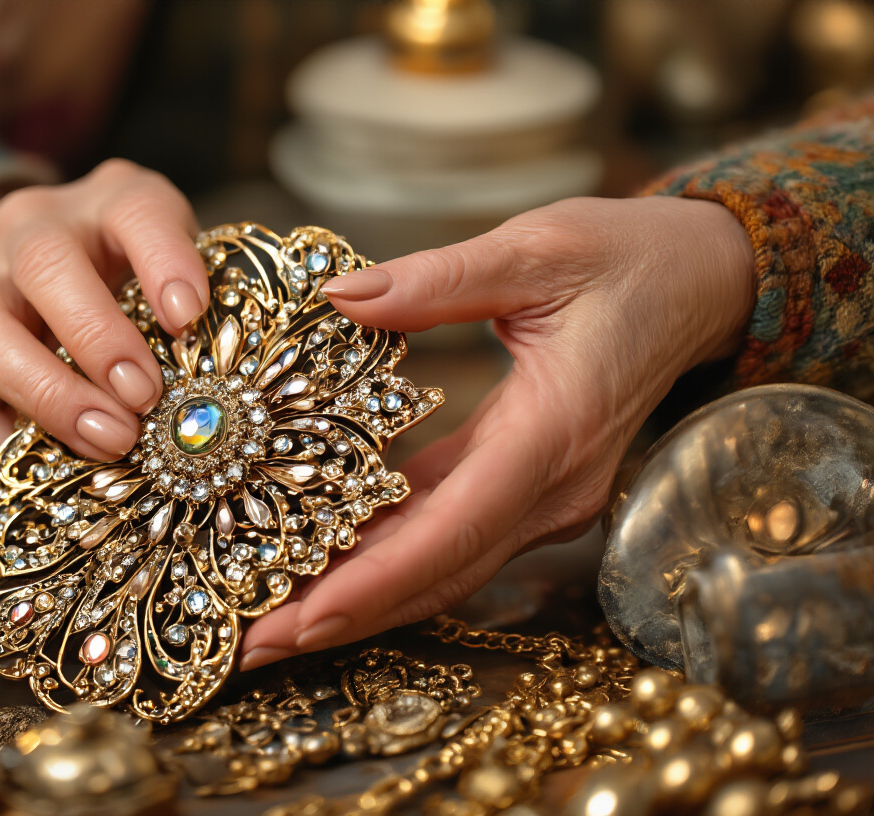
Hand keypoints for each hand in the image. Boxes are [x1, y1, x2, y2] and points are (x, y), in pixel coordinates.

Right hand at [0, 159, 205, 466]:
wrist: (11, 282)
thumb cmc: (119, 293)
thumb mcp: (162, 285)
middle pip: (46, 262)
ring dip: (46, 390)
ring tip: (104, 439)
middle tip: (142, 397)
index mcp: (107, 204)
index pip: (136, 209)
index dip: (164, 259)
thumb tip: (205, 414)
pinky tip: (43, 463)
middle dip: (97, 336)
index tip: (188, 315)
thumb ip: (181, 327)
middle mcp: (33, 228)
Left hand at [240, 196, 755, 668]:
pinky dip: (385, 558)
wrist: (703, 283)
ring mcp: (541, 497)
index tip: (300, 617)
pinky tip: (321, 562)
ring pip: (441, 569)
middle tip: (253, 644)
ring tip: (269, 622)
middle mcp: (549, 488)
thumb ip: (437, 280)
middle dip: (345, 615)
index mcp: (551, 434)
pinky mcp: (524, 488)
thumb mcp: (537, 248)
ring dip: (358, 600)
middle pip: (438, 575)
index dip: (373, 582)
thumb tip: (340, 297)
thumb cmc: (629, 260)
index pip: (453, 530)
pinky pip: (447, 537)